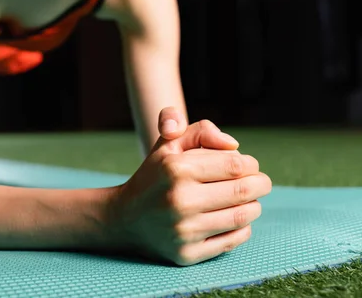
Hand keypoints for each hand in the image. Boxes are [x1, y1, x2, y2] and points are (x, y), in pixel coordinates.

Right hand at [108, 116, 271, 265]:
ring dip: (254, 206)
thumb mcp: (169, 145)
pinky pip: (234, 240)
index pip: (236, 164)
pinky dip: (242, 228)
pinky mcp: (187, 253)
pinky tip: (233, 219)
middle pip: (245, 190)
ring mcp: (183, 230)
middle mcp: (180, 200)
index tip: (248, 165)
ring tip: (247, 200)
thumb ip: (201, 131)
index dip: (250, 163)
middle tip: (259, 182)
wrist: (124, 218)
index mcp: (176, 169)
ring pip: (243, 216)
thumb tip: (233, 144)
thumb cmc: (154, 176)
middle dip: (260, 184)